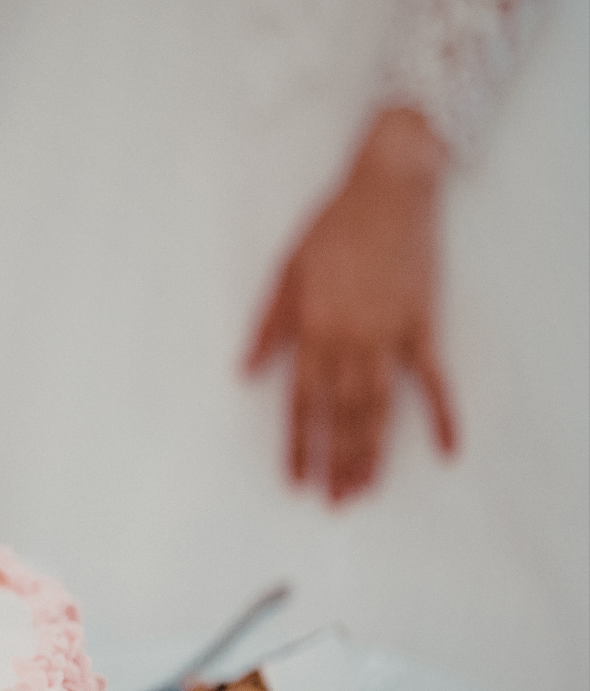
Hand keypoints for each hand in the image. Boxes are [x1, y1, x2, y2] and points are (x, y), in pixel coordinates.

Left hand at [245, 108, 458, 503]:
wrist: (389, 188)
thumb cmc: (331, 227)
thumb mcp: (284, 273)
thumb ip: (267, 327)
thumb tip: (243, 373)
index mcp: (313, 329)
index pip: (302, 402)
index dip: (299, 445)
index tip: (296, 479)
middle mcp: (351, 340)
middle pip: (343, 415)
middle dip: (338, 462)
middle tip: (336, 502)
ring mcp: (390, 335)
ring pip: (381, 407)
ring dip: (374, 451)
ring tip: (368, 490)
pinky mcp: (423, 324)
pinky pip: (434, 379)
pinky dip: (443, 415)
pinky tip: (447, 449)